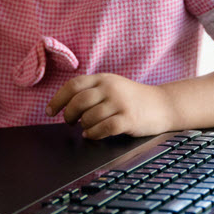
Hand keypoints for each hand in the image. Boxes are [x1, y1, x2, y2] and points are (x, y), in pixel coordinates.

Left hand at [46, 73, 175, 138]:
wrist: (163, 104)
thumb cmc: (132, 98)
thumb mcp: (112, 86)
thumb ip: (92, 91)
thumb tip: (65, 106)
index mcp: (103, 78)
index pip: (73, 85)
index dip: (58, 99)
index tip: (50, 111)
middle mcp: (111, 88)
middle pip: (78, 101)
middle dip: (68, 114)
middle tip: (68, 121)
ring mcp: (121, 103)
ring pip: (89, 116)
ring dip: (83, 125)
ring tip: (85, 128)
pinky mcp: (129, 119)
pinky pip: (104, 128)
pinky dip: (94, 133)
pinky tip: (92, 135)